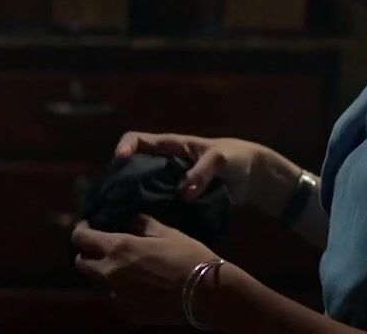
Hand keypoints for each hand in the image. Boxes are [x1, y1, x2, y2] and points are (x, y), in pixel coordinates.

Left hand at [72, 214, 219, 324]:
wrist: (205, 294)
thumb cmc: (187, 256)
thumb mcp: (166, 232)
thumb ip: (142, 224)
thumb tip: (130, 219)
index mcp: (118, 248)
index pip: (81, 238)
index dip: (81, 230)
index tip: (87, 226)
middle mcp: (110, 272)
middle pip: (81, 263)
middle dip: (87, 253)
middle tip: (101, 247)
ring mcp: (117, 295)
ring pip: (97, 282)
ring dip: (103, 272)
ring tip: (122, 266)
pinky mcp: (127, 312)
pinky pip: (114, 298)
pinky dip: (118, 290)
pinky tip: (136, 285)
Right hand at [113, 131, 285, 208]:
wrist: (254, 177)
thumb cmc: (235, 157)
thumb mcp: (219, 159)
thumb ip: (201, 173)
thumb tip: (183, 193)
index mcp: (172, 146)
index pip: (138, 139)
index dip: (125, 147)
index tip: (120, 161)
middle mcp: (166, 164)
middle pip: (133, 168)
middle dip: (121, 181)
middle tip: (112, 199)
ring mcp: (171, 183)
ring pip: (144, 190)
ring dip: (133, 201)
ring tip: (121, 216)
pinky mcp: (179, 200)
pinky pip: (160, 206)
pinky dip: (152, 214)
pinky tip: (143, 227)